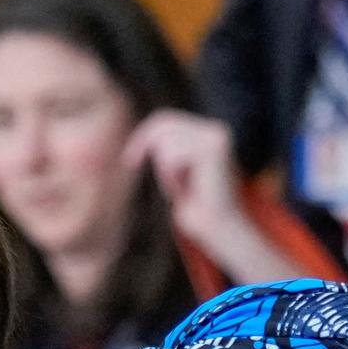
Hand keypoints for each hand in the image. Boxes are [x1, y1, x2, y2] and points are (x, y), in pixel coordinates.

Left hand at [126, 110, 247, 243]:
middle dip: (151, 151)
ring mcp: (216, 137)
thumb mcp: (175, 173)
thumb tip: (142, 138)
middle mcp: (215, 130)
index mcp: (209, 132)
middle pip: (162, 125)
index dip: (142, 136)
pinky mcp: (213, 150)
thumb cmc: (196, 207)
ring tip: (183, 189)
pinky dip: (172, 178)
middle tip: (162, 181)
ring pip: (165, 144)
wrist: (218, 228)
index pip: (165, 120)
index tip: (129, 160)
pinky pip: (172, 158)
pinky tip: (188, 190)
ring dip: (166, 173)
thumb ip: (166, 151)